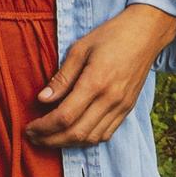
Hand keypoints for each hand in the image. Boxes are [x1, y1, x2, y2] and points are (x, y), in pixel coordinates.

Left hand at [23, 4, 175, 149]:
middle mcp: (110, 99)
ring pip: (91, 138)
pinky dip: (87, 140)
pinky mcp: (128, 109)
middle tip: (34, 137)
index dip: (44, 127)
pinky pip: (106, 134)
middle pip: (76, 133)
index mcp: (96, 82)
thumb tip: (43, 99)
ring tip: (49, 138)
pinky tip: (73, 134)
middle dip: (51, 140)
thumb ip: (62, 78)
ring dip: (67, 143)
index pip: (64, 116)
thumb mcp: (80, 49)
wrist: (146, 33)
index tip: (29, 128)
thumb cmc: (111, 36)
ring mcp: (121, 106)